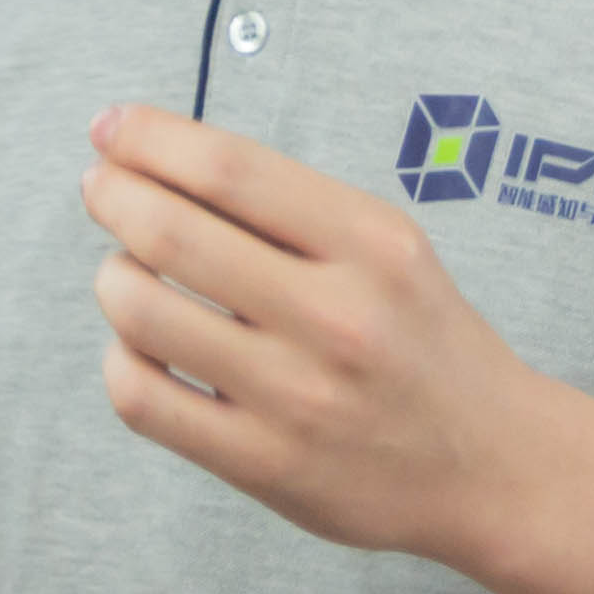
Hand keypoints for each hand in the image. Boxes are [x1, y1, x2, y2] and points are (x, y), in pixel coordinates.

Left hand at [80, 101, 589, 569]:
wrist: (494, 466)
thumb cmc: (425, 343)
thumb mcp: (391, 249)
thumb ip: (292, 208)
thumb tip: (162, 156)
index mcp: (373, 245)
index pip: (230, 169)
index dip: (150, 138)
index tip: (111, 127)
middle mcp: (337, 316)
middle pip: (171, 233)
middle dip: (112, 195)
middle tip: (99, 186)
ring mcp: (296, 396)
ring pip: (141, 312)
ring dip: (112, 277)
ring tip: (124, 271)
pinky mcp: (264, 463)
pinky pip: (143, 398)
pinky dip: (120, 358)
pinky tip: (140, 346)